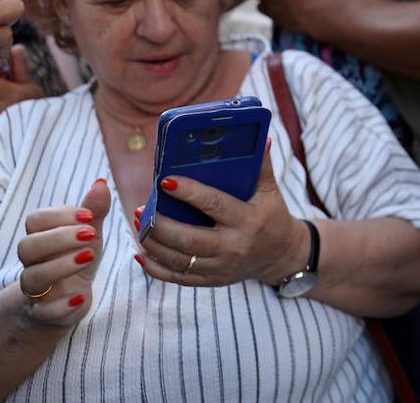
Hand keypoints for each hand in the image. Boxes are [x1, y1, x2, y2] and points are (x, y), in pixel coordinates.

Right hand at [16, 178, 110, 325]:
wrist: (65, 302)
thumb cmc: (76, 258)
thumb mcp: (89, 234)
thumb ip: (94, 211)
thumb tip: (101, 183)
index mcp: (41, 238)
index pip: (35, 220)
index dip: (59, 216)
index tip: (89, 216)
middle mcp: (33, 263)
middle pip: (27, 246)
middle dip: (58, 238)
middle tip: (91, 235)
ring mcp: (36, 290)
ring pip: (33, 277)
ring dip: (61, 265)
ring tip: (90, 256)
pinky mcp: (44, 314)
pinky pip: (44, 311)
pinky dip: (61, 305)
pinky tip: (81, 296)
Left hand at [134, 141, 308, 287]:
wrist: (281, 255)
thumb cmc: (272, 216)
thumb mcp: (270, 191)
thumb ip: (263, 166)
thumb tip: (260, 138)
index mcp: (247, 220)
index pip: (214, 205)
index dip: (189, 193)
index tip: (166, 181)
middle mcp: (232, 246)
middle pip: (188, 238)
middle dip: (159, 224)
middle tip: (140, 208)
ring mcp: (220, 267)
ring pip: (178, 259)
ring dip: (152, 243)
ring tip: (137, 224)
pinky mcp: (211, 280)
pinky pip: (177, 278)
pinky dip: (155, 268)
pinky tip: (141, 252)